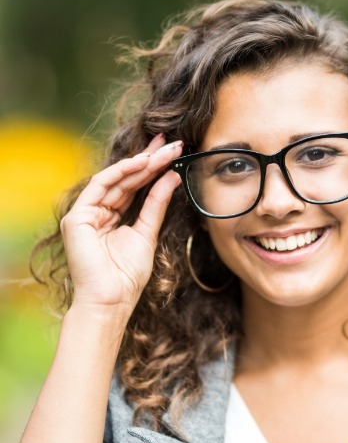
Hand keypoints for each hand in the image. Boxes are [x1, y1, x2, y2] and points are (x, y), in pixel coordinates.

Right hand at [60, 134, 183, 311]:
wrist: (112, 299)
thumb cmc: (127, 275)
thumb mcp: (148, 232)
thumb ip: (156, 204)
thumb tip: (172, 177)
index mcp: (112, 217)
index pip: (134, 186)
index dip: (153, 167)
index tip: (173, 151)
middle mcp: (98, 212)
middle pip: (126, 179)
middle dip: (150, 159)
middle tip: (172, 143)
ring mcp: (86, 214)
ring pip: (116, 180)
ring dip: (140, 163)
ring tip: (164, 151)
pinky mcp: (78, 218)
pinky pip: (100, 186)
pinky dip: (121, 172)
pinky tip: (141, 162)